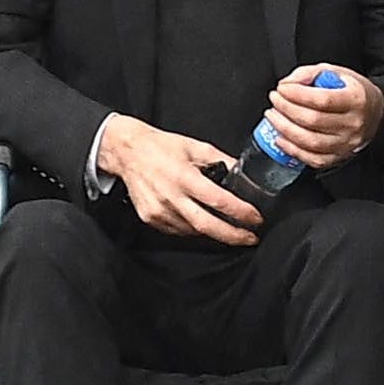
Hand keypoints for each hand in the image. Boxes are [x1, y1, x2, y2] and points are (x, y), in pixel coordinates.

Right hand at [94, 113, 262, 244]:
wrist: (128, 152)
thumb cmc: (160, 147)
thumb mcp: (196, 146)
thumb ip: (221, 159)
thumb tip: (243, 172)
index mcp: (184, 177)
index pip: (219, 201)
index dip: (241, 212)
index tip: (256, 218)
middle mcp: (171, 196)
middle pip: (207, 225)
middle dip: (233, 235)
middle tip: (250, 238)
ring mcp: (159, 210)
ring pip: (194, 231)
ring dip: (214, 232)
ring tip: (230, 229)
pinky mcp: (151, 218)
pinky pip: (179, 231)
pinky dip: (194, 230)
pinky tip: (204, 224)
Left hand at [261, 64, 383, 167]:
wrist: (374, 112)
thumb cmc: (352, 91)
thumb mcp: (336, 72)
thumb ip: (310, 74)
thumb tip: (288, 84)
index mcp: (355, 99)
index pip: (322, 99)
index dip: (296, 94)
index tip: (282, 88)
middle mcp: (353, 123)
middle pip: (312, 121)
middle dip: (286, 109)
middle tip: (275, 100)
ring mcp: (346, 143)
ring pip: (310, 142)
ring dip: (285, 130)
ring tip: (273, 117)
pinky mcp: (339, 157)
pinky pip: (313, 159)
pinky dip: (292, 150)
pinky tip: (281, 138)